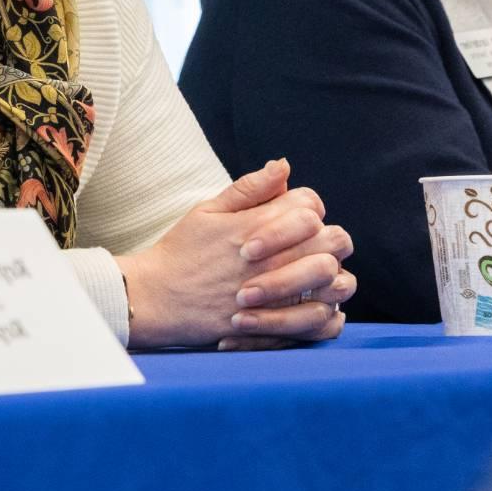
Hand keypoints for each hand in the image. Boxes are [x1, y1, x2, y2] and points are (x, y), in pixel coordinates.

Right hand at [116, 159, 356, 350]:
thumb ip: (249, 188)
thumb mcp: (208, 210)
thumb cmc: (182, 251)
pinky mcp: (274, 326)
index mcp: (256, 225)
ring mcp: (275, 295)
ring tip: (314, 276)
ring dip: (331, 275)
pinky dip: (327, 313)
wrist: (158, 299)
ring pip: (334, 280)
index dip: (308, 207)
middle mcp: (271, 259)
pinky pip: (322, 320)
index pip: (310, 204)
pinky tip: (314, 304)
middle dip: (327, 238)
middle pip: (333, 240)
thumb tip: (283, 165)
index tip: (295, 218)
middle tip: (311, 246)